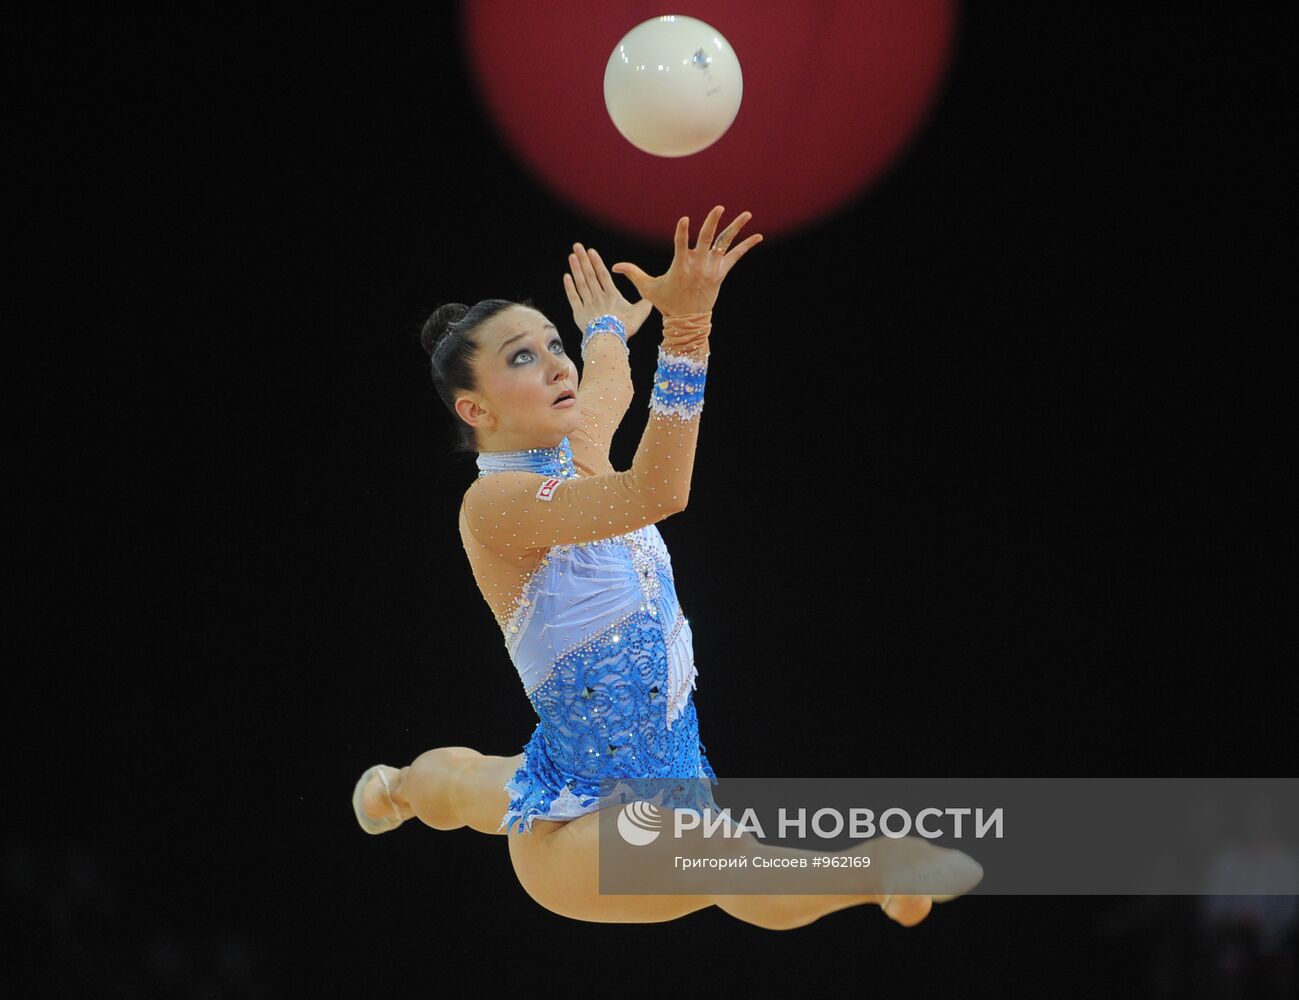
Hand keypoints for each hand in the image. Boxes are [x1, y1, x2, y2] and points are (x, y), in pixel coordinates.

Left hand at [563, 243, 652, 339]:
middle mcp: (598, 297)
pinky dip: (569, 287)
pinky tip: (566, 276)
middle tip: (577, 246)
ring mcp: (587, 304)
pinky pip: (573, 298)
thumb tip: (652, 296)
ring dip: (576, 269)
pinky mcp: (579, 313)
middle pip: (589, 275)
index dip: (597, 262)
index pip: (603, 274)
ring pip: (580, 283)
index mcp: (612, 295)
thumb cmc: (626, 327)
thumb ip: (645, 302)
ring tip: (572, 256)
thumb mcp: (641, 313)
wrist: (610, 340)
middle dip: (583, 259)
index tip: (591, 251)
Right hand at [611, 206, 761, 315]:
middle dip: (712, 223)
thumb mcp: (648, 288)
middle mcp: (698, 265)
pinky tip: (758, 236)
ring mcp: (712, 268)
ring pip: (725, 244)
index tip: (684, 219)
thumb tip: (613, 266)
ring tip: (747, 214)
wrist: (688, 321)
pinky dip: (746, 246)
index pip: (681, 245)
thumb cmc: (666, 302)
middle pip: (707, 240)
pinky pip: (735, 256)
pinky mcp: (721, 273)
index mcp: (680, 266)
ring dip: (736, 228)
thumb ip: (632, 273)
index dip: (682, 232)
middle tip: (718, 208)